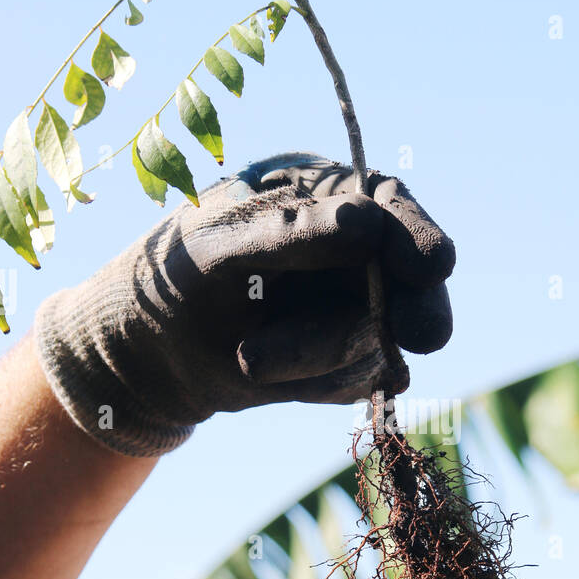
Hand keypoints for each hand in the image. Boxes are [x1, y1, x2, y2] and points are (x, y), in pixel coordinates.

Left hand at [34, 153, 454, 455]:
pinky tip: (269, 373)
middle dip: (404, 310)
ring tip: (249, 359)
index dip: (417, 236)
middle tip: (419, 336)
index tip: (433, 267)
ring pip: (382, 338)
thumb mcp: (217, 248)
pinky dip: (320, 384)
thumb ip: (290, 233)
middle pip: (409, 279)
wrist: (146, 360)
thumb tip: (366, 223)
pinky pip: (362, 380)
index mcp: (321, 195)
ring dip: (320, 357)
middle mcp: (350, 249)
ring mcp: (356, 306)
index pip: (389, 205)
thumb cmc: (173, 281)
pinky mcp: (350, 361)